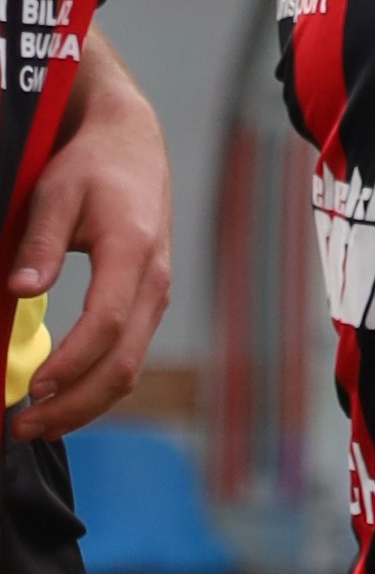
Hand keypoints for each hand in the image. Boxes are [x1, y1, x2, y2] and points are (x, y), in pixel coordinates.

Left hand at [3, 58, 173, 436]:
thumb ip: (38, 242)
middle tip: (23, 426)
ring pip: (129, 368)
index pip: (107, 322)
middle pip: (123, 362)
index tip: (34, 389)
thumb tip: (20, 291)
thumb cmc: (91, 166)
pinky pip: (129, 356)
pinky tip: (63, 398)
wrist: (133, 147)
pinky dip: (97, 386)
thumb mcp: (54, 191)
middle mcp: (154, 281)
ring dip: (86, 404)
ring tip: (38, 424)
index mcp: (133, 251)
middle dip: (74, 403)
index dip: (72, 362)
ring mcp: (156, 295)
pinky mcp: (148, 302)